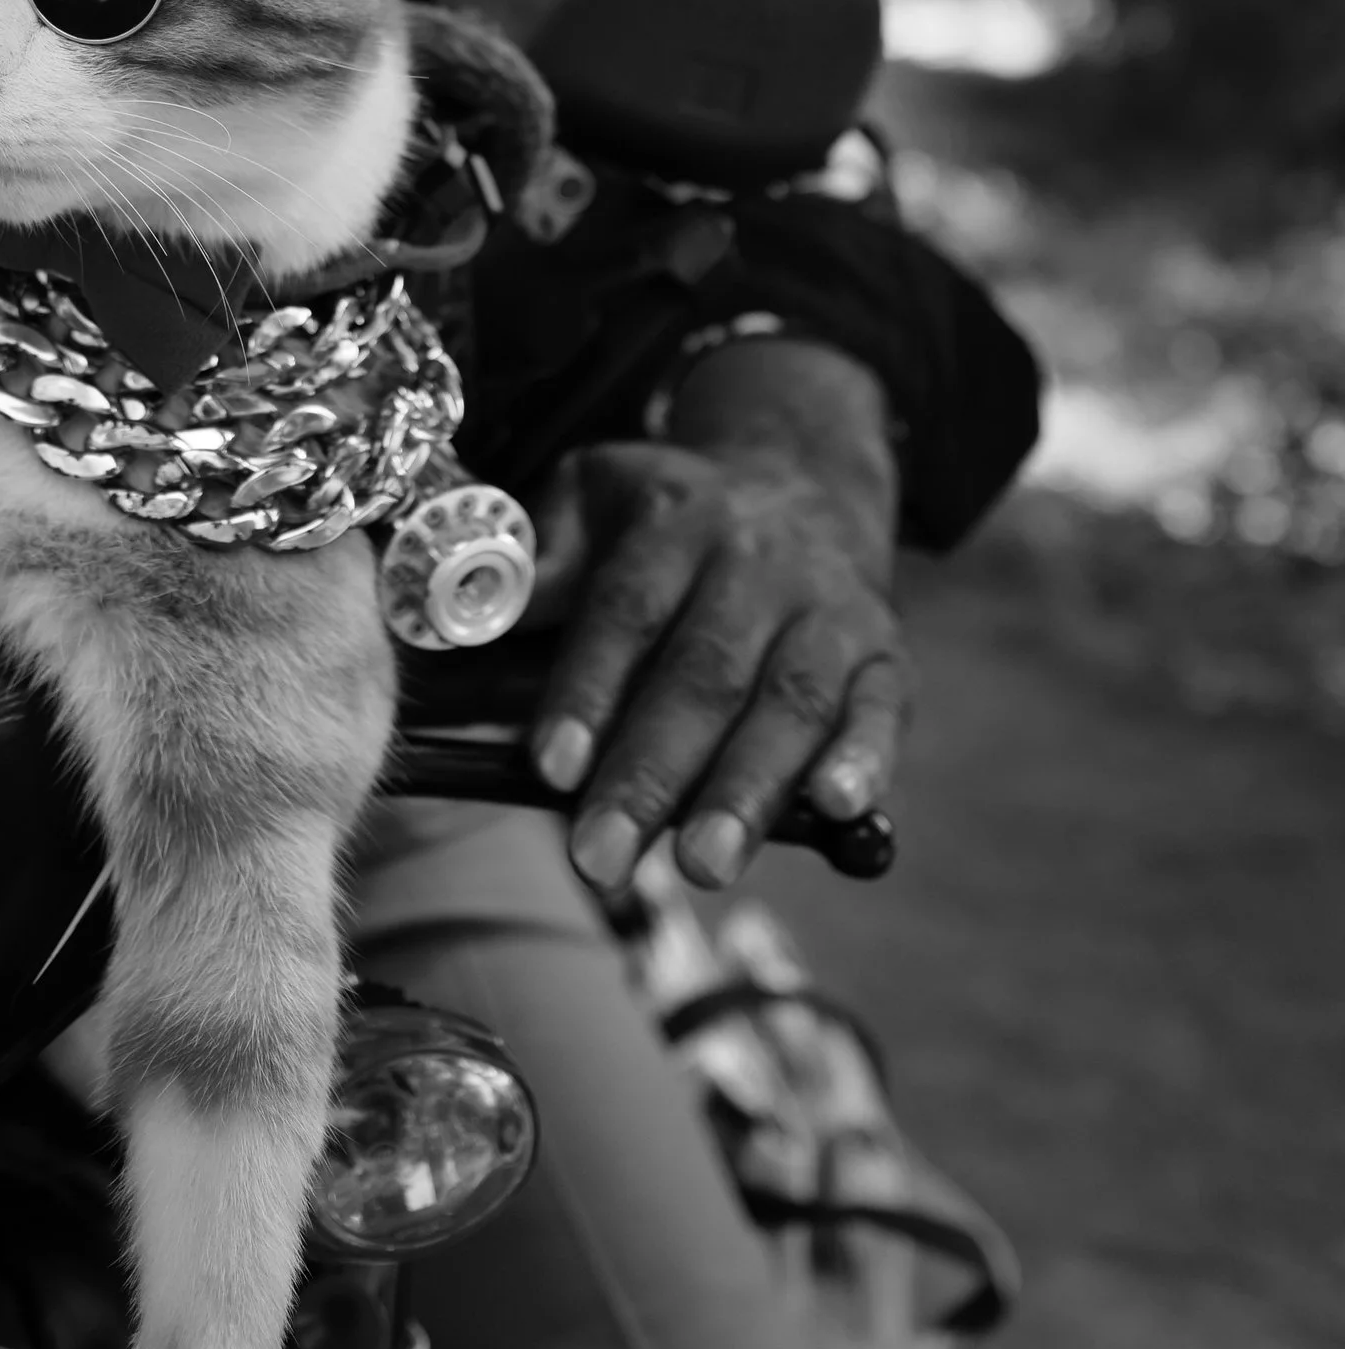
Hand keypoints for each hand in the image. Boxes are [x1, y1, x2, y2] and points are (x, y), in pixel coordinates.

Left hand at [523, 339, 907, 901]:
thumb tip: (463, 614)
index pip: (625, 611)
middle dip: (651, 774)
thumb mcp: (591, 498)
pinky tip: (837, 808)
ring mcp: (829, 608)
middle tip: (602, 859)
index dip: (587, 692)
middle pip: (703, 674)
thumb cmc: (665, 520)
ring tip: (702, 866)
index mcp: (673, 519)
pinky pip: (881, 709)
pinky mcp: (885, 656)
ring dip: (747, 790)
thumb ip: (536, 558)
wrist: (797, 483)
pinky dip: (865, 760)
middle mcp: (757, 561)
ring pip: (788, 702)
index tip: (548, 768)